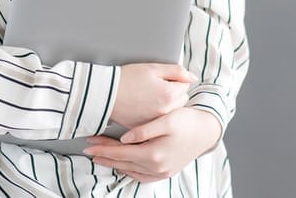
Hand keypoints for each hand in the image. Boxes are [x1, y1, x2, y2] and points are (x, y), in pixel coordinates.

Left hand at [85, 107, 222, 182]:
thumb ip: (144, 129)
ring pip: (130, 170)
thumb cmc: (188, 121)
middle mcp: (156, 167)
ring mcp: (161, 172)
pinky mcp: (166, 172)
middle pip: (123, 163)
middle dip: (104, 155)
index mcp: (154, 154)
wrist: (207, 131)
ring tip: (100, 157)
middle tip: (89, 149)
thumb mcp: (167, 119)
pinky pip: (142, 176)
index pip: (121, 153)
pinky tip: (123, 166)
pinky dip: (129, 171)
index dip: (103, 148)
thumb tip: (124, 139)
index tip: (89, 143)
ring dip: (114, 164)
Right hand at [110, 63, 195, 128]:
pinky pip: (158, 121)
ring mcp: (156, 122)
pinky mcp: (147, 128)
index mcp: (170, 94)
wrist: (105, 94)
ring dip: (166, 105)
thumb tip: (192, 78)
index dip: (174, 79)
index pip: (185, 85)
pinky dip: (154, 115)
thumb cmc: (127, 78)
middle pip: (180, 100)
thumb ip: (177, 71)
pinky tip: (144, 107)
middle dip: (173, 93)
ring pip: (171, 111)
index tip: (161, 79)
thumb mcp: (153, 68)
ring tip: (149, 97)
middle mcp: (166, 111)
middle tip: (155, 87)